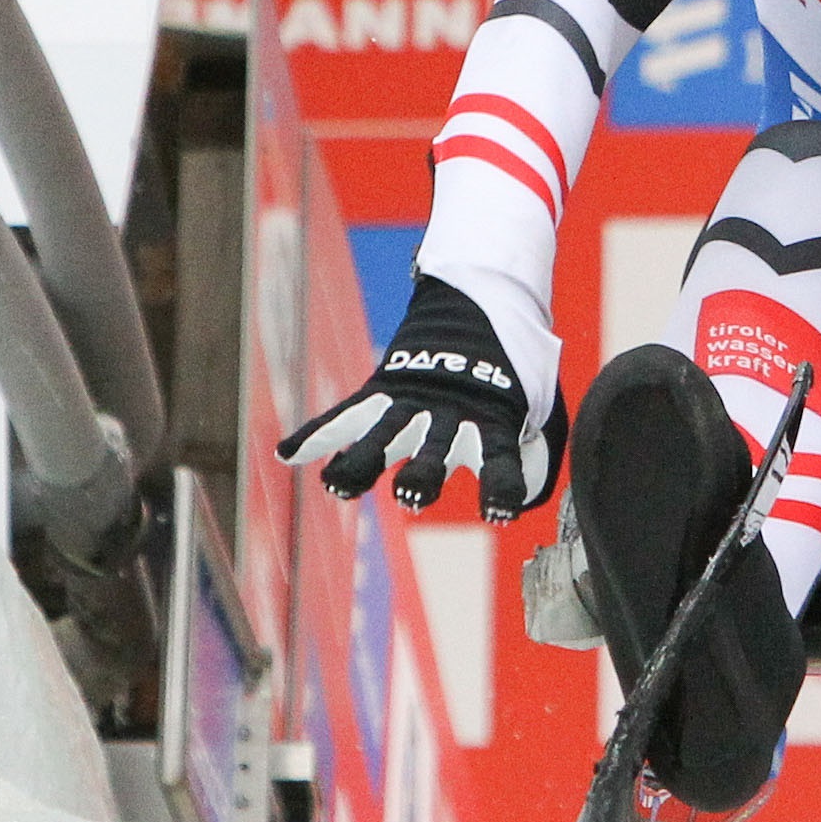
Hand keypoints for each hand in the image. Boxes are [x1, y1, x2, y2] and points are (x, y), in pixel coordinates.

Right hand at [278, 273, 564, 520]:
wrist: (476, 310)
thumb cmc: (506, 378)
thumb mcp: (534, 410)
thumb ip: (531, 456)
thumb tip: (524, 501)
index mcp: (491, 426)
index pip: (501, 464)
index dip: (501, 489)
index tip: (497, 511)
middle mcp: (449, 419)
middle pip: (431, 456)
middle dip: (420, 480)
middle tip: (410, 495)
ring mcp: (412, 405)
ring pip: (383, 439)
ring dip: (360, 465)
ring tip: (338, 487)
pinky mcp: (383, 392)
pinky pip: (344, 415)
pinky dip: (314, 433)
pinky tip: (286, 454)